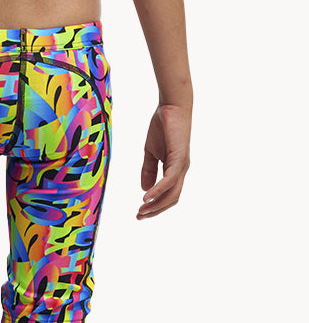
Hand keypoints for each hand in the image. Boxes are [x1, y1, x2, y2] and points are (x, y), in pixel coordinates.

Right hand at [137, 103, 190, 218]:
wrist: (171, 106)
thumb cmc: (162, 126)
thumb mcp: (151, 151)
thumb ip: (148, 169)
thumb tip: (145, 190)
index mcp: (175, 169)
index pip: (168, 194)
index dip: (155, 205)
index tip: (139, 212)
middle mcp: (181, 171)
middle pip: (172, 199)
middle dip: (156, 210)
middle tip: (139, 216)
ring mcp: (182, 166)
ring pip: (172, 193)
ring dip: (157, 204)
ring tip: (142, 210)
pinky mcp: (179, 159)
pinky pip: (170, 180)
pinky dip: (158, 190)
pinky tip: (147, 196)